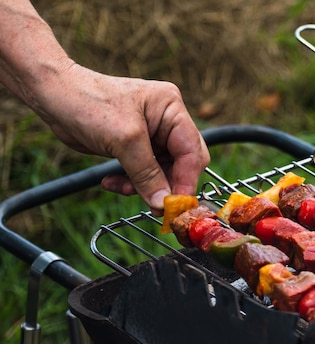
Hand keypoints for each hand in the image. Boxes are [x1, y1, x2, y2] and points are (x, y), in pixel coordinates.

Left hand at [36, 64, 209, 215]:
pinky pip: (145, 173)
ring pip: (163, 173)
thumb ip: (147, 173)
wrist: (52, 95)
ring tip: (121, 189)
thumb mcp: (124, 140)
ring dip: (145, 186)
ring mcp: (153, 135)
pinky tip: (111, 182)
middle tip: (155, 206)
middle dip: (167, 185)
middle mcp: (167, 121)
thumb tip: (162, 204)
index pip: (192, 150)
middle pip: (183, 164)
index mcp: (172, 109)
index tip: (176, 205)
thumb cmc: (89, 103)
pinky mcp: (136, 147)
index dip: (186, 180)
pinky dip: (130, 182)